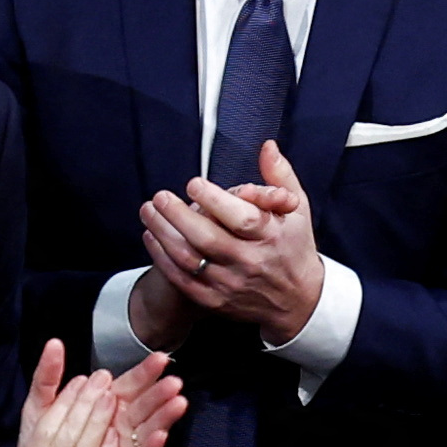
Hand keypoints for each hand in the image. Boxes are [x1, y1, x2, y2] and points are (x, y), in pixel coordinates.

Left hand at [140, 141, 324, 343]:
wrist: (297, 300)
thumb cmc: (292, 246)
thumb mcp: (297, 210)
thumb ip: (279, 176)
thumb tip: (267, 146)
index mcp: (271, 236)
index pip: (241, 218)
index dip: (214, 200)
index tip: (193, 183)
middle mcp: (250, 262)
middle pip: (208, 238)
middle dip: (178, 215)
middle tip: (160, 196)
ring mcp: (231, 283)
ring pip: (190, 259)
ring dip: (164, 234)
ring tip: (148, 211)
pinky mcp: (216, 301)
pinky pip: (183, 281)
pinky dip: (163, 259)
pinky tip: (152, 238)